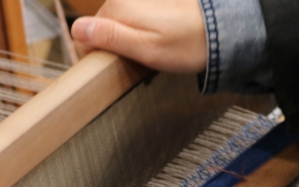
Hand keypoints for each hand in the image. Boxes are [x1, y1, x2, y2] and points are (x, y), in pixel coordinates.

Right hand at [70, 0, 207, 72]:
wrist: (221, 33)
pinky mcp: (148, 4)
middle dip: (111, 50)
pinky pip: (130, 23)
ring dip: (125, 45)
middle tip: (135, 64)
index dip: (95, 57)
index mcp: (117, 8)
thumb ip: (109, 37)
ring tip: (147, 55)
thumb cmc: (185, 45)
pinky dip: (137, 37)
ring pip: (114, 28)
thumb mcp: (144, 48)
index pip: (84, 36)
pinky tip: (154, 45)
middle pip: (99, 31)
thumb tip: (77, 28)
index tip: (114, 68)